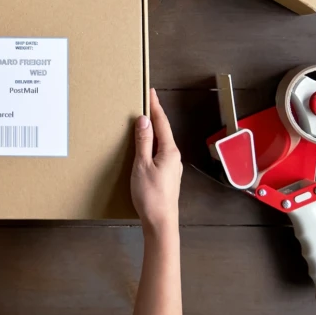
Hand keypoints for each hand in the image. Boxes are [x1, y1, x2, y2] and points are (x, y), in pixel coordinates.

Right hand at [131, 89, 182, 234]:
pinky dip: (152, 144)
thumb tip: (143, 121)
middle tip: (146, 101)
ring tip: (143, 121)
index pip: (162, 123)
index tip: (151, 92)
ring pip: (161, 143)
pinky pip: (159, 153)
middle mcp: (174, 157)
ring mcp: (172, 167)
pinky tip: (145, 146)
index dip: (155, 107)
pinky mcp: (167, 175)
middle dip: (154, 116)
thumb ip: (143, 142)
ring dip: (153, 131)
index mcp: (169, 151)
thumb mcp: (142, 165)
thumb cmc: (151, 196)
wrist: (161, 222)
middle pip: (164, 131)